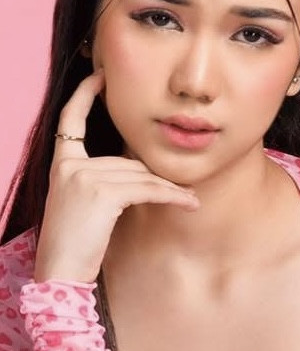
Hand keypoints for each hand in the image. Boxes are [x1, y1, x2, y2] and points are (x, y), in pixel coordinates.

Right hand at [34, 69, 198, 282]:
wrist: (60, 274)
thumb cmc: (74, 242)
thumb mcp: (81, 202)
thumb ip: (103, 178)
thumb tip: (143, 169)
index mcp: (62, 163)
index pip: (69, 120)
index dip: (84, 95)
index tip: (100, 77)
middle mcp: (70, 165)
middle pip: (126, 160)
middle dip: (154, 178)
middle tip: (182, 191)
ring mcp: (84, 176)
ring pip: (140, 175)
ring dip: (168, 189)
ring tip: (190, 199)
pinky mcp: (102, 193)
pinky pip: (147, 189)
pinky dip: (171, 196)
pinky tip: (188, 203)